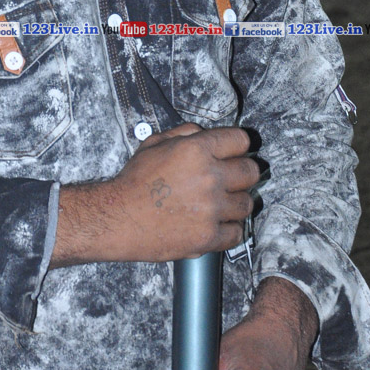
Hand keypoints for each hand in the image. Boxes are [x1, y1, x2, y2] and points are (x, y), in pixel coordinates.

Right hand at [51, 125, 258, 266]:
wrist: (118, 218)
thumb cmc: (134, 181)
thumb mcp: (154, 144)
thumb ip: (184, 134)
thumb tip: (205, 133)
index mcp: (197, 150)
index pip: (241, 140)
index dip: (238, 145)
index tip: (234, 152)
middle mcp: (209, 177)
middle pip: (251, 171)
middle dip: (243, 172)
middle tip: (232, 178)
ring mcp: (212, 209)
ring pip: (247, 203)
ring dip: (236, 202)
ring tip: (220, 203)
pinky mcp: (209, 236)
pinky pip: (237, 233)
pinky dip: (229, 229)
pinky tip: (215, 224)